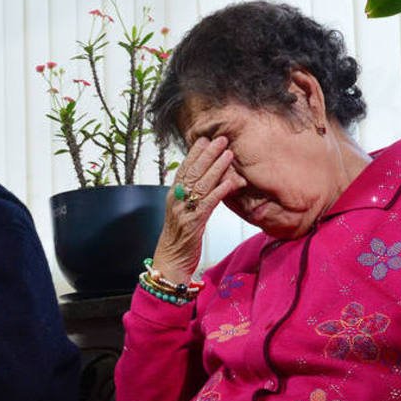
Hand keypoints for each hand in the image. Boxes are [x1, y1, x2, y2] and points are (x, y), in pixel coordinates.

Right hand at [152, 136, 246, 283]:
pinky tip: (230, 182)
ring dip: (216, 168)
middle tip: (221, 139)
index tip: (205, 139)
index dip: (194, 153)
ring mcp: (184, 211)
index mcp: (172, 196)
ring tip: (228, 154)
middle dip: (207, 154)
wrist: (170, 262)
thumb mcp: (182, 214)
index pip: (182, 169)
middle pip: (192, 172)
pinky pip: (208, 203)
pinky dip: (219, 191)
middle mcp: (176, 200)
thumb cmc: (178, 239)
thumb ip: (191, 198)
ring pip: (201, 184)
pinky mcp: (193, 223)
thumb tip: (204, 183)